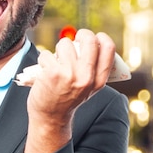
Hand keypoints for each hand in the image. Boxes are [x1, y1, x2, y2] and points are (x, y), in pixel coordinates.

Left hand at [24, 29, 115, 152]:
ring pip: (64, 43)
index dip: (101, 38)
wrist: (50, 118)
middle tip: (75, 39)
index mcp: (98, 80)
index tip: (95, 37)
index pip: (108, 49)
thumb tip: (90, 43)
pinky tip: (45, 71)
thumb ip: (92, 69)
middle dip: (81, 34)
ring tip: (56, 62)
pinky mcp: (52, 73)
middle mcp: (86, 77)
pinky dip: (44, 60)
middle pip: (89, 40)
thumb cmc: (67, 99)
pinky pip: (47, 54)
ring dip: (58, 49)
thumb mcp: (88, 88)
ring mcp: (69, 74)